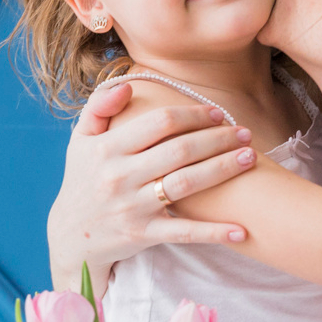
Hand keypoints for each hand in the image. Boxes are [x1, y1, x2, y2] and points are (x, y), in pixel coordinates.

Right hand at [47, 83, 257, 290]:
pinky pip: (183, 232)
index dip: (194, 114)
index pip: (160, 122)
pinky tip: (242, 228)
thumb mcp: (81, 141)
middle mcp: (120, 176)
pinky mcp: (142, 235)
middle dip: (218, 138)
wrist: (72, 237)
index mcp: (108, 148)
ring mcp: (132, 206)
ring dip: (223, 169)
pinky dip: (214, 231)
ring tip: (250, 158)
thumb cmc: (83, 181)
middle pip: (180, 150)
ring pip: (186, 184)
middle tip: (245, 133)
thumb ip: (99, 107)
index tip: (218, 114)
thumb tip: (128, 85)